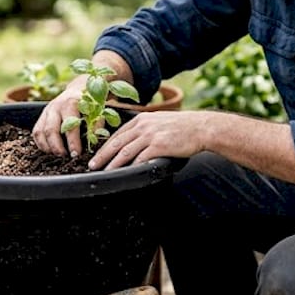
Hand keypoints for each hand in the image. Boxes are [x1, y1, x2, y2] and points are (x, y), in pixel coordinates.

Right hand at [31, 77, 89, 157]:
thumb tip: (94, 139)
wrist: (77, 90)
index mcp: (71, 104)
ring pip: (40, 132)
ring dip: (47, 147)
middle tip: (64, 157)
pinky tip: (50, 150)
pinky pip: (36, 132)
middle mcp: (56, 107)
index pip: (70, 126)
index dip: (72, 142)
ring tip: (58, 155)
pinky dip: (41, 144)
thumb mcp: (97, 110)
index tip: (76, 154)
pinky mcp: (41, 116)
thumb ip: (96, 124)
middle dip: (56, 147)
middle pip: (50, 130)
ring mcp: (46, 111)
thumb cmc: (89, 103)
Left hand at [87, 110, 201, 169]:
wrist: (201, 127)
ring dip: (112, 164)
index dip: (105, 145)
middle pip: (116, 143)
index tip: (97, 155)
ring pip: (125, 152)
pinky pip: (140, 158)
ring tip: (105, 172)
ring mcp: (150, 135)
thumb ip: (146, 128)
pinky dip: (131, 167)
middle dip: (102, 155)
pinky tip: (125, 174)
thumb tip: (135, 141)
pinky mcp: (159, 146)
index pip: (118, 134)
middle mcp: (143, 126)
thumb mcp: (160, 121)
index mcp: (141, 120)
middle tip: (93, 165)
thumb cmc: (183, 127)